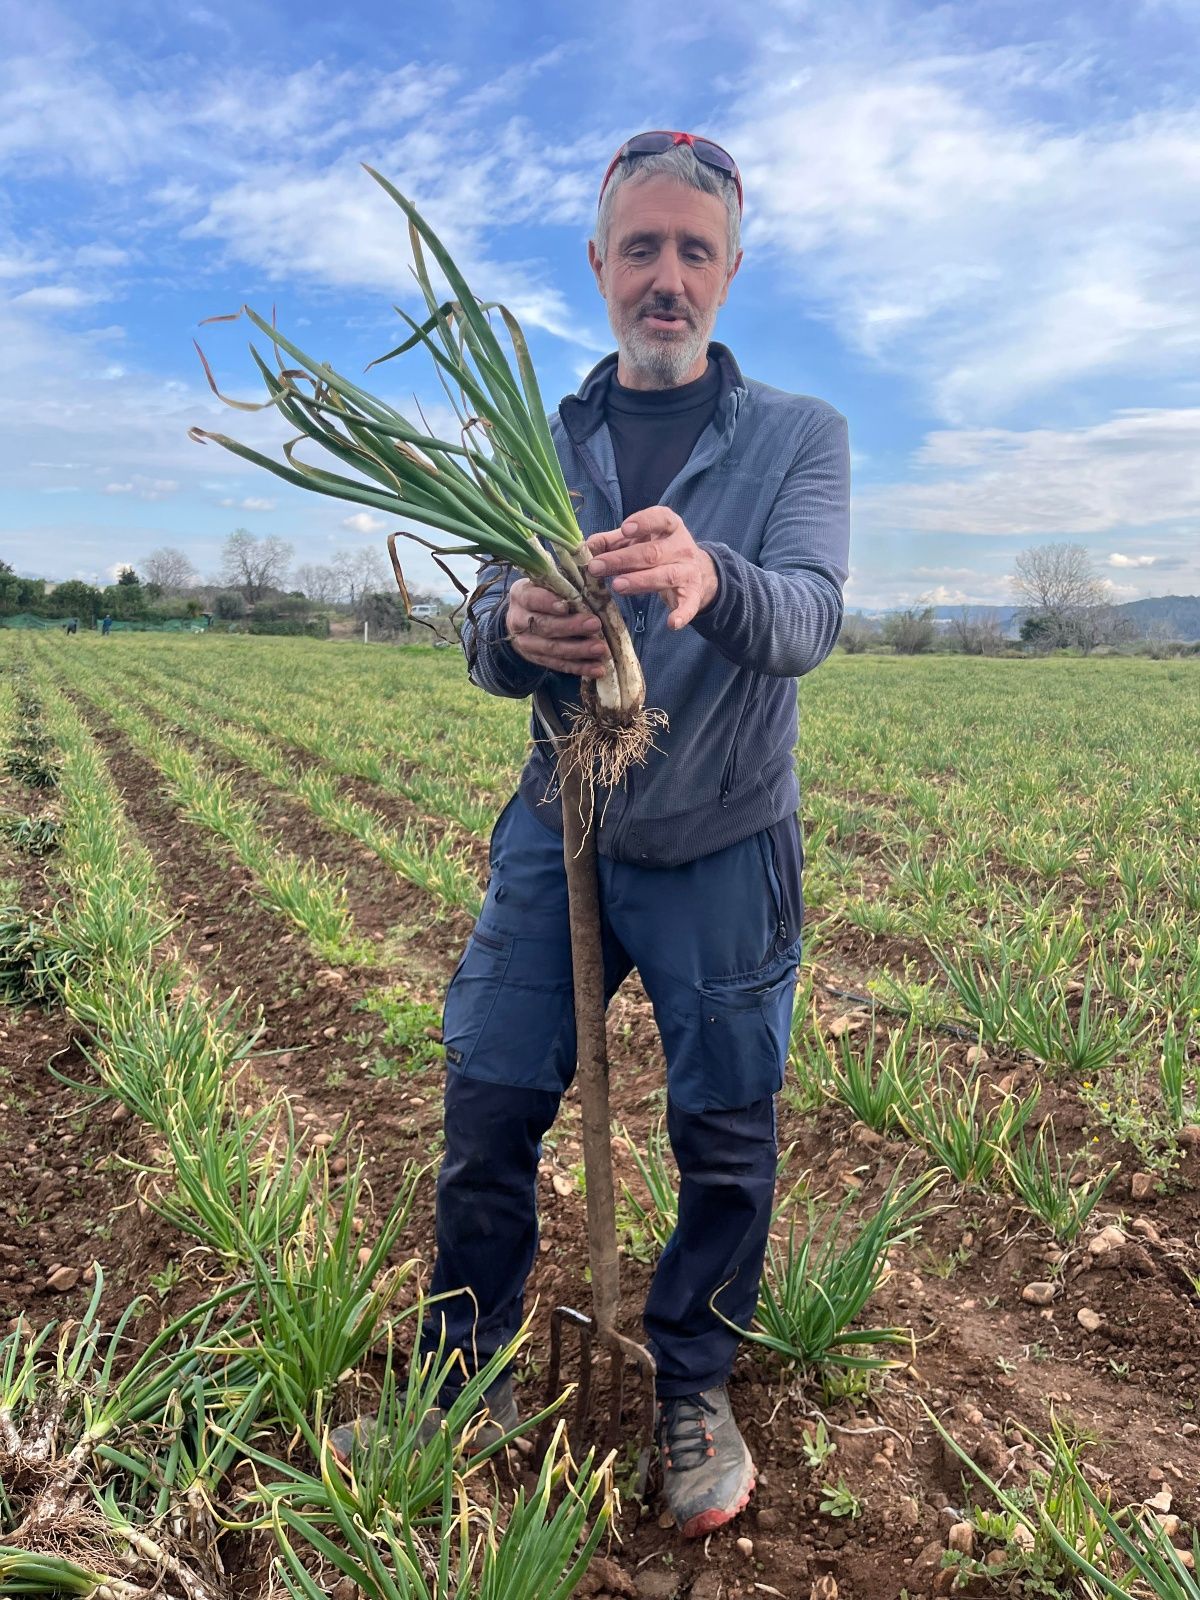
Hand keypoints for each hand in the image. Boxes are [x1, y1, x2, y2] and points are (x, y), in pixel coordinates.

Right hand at [506, 578, 609, 678]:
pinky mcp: (537, 660)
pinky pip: (559, 666)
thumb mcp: (545, 581)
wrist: (521, 618)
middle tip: (595, 625)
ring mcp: (526, 643)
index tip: (566, 605)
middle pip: (545, 626)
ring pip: (552, 649)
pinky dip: (579, 668)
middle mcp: (519, 620)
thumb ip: (563, 579)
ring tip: (601, 649)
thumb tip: (592, 569)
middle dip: (571, 627)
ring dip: (579, 650)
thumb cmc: (542, 593)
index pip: (532, 599)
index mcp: (521, 595)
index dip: (548, 603)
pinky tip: (597, 670)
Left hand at [585, 507, 718, 629]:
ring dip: (641, 581)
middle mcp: (682, 547)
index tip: (624, 529)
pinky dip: (682, 614)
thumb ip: (612, 542)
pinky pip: (689, 605)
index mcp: (670, 527)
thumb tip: (587, 546)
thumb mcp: (637, 540)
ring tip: (617, 586)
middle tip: (596, 567)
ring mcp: (688, 571)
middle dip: (623, 559)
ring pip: (666, 576)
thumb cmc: (658, 550)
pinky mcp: (693, 594)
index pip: (660, 519)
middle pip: (653, 553)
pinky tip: (671, 623)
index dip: (644, 522)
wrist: (695, 570)